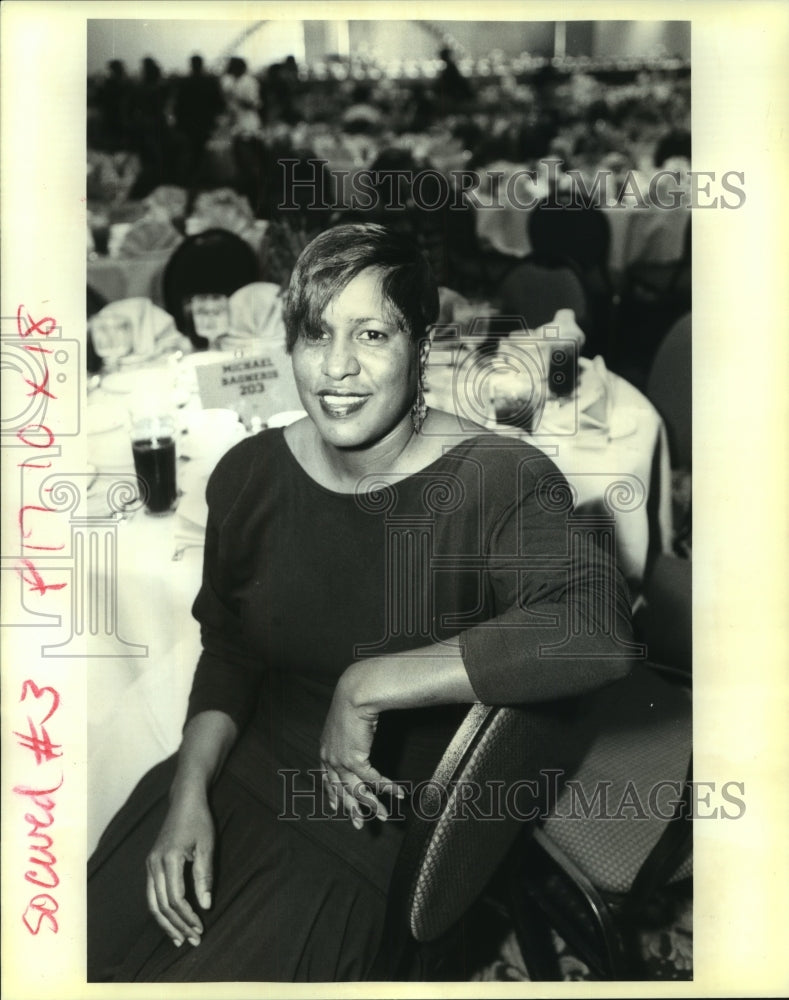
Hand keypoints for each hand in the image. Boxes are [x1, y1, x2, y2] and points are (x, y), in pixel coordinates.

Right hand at [145, 790, 214, 947]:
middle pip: (162, 905)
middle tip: (193, 941)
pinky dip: (160, 911)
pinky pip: (151, 894)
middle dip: (177, 925)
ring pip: (153, 903)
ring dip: (166, 924)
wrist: (184, 801)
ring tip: (179, 940)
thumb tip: (206, 905)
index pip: (176, 898)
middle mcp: (154, 864)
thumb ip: (204, 875)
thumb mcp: (207, 845)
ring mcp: (149, 865)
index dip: (188, 916)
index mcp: (169, 858)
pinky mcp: (150, 865)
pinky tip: (170, 922)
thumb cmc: (199, 821)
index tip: (202, 928)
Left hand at [319, 668, 402, 828]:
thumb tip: (361, 736)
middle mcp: (329, 757)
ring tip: (383, 816)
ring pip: (356, 790)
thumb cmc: (353, 701)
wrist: (355, 693)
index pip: (327, 777)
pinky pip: (372, 780)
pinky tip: (398, 793)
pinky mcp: (353, 759)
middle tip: (358, 824)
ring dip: (372, 804)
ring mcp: (339, 760)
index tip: (335, 806)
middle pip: (340, 790)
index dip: (332, 793)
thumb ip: (351, 734)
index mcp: (325, 748)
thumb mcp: (347, 721)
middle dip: (351, 808)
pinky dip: (386, 787)